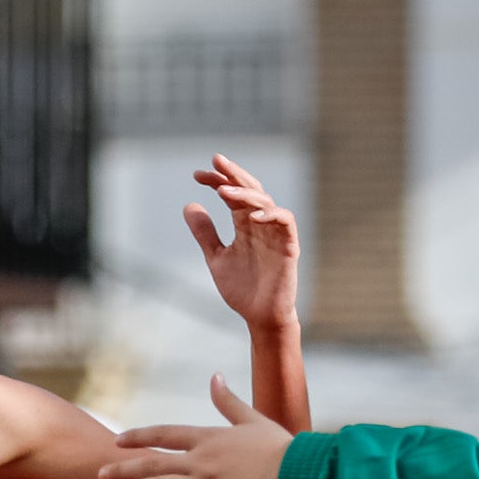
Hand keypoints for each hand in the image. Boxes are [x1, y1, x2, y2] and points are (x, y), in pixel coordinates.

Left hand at [102, 380, 290, 478]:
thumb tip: (214, 377)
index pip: (164, 434)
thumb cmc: (280, 446)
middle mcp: (200, 461)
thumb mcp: (252, 418)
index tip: (119, 441)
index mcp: (208, 438)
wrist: (296, 473)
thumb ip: (228, 401)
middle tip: (100, 474)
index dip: (139, 437)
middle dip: (123, 468)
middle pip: (153, 463)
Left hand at [186, 156, 298, 330]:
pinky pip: (285, 221)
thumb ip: (205, 234)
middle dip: (233, 173)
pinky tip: (252, 215)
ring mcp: (276, 233)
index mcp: (244, 225)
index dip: (216, 180)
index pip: (232, 194)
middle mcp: (261, 224)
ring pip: (266, 201)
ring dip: (245, 193)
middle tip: (215, 161)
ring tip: (223, 191)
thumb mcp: (217, 258)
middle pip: (250, 189)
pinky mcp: (289, 246)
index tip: (196, 175)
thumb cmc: (242, 289)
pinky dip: (271, 214)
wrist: (261, 317)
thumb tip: (188, 205)